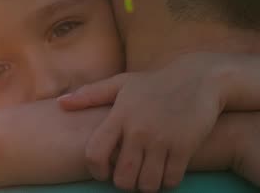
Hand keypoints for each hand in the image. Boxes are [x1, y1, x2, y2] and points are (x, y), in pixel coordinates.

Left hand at [58, 53, 225, 191]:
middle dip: (124, 182)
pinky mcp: (185, 147)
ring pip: (146, 184)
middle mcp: (138, 129)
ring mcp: (162, 139)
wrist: (199, 78)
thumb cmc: (155, 83)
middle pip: (122, 177)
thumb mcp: (121, 83)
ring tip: (147, 174)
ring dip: (146, 184)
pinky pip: (171, 180)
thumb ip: (90, 95)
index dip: (96, 170)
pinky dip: (167, 181)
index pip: (95, 153)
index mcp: (119, 115)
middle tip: (129, 174)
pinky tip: (166, 169)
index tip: (103, 172)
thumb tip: (60, 103)